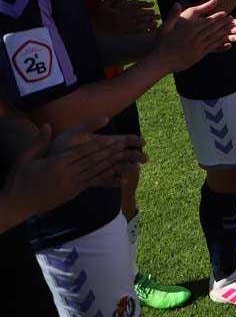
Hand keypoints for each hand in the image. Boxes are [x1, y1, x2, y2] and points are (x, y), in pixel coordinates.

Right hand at [2, 119, 147, 222]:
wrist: (15, 206)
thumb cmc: (18, 180)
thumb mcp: (25, 158)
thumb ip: (38, 141)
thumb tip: (47, 125)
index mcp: (55, 163)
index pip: (82, 152)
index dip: (99, 145)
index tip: (113, 139)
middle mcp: (65, 175)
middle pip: (92, 161)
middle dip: (110, 152)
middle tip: (125, 144)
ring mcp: (69, 186)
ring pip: (94, 173)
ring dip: (111, 165)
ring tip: (124, 157)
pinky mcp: (71, 194)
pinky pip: (91, 185)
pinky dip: (106, 181)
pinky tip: (119, 179)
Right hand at [93, 0, 157, 35]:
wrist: (93, 28)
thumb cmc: (99, 15)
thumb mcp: (105, 5)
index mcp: (120, 11)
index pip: (135, 8)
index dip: (145, 7)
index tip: (153, 7)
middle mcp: (123, 19)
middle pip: (140, 16)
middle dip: (150, 16)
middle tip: (159, 15)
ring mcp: (123, 27)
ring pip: (139, 25)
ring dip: (149, 24)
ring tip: (157, 23)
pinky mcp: (123, 33)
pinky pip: (134, 32)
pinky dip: (143, 31)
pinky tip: (149, 31)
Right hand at [154, 0, 235, 73]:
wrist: (161, 62)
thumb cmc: (161, 45)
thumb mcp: (165, 27)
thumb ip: (173, 15)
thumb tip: (177, 3)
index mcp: (189, 30)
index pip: (206, 22)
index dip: (217, 17)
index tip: (224, 13)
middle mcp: (196, 38)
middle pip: (213, 29)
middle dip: (224, 23)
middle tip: (232, 18)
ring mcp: (199, 47)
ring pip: (215, 37)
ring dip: (225, 31)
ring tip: (232, 26)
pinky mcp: (199, 55)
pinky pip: (213, 47)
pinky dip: (221, 42)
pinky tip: (227, 40)